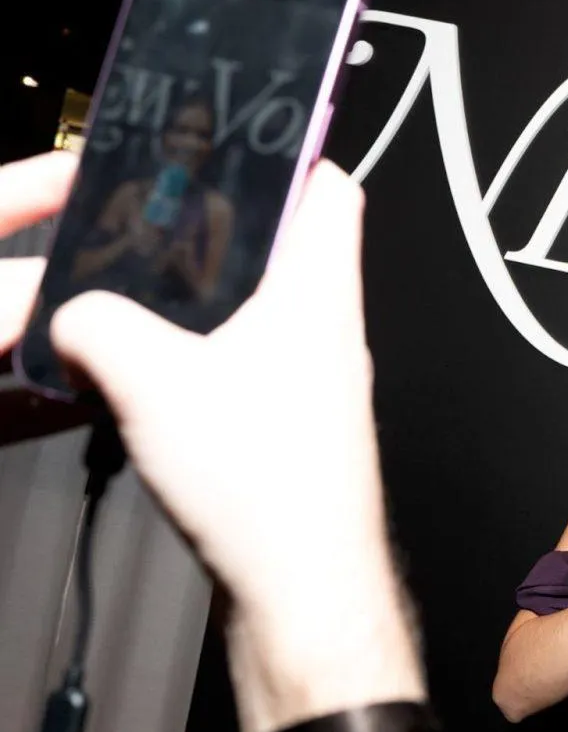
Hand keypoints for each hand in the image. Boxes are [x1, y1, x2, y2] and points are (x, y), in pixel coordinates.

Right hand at [0, 151, 423, 731]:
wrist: (305, 591)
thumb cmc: (262, 484)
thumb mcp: (150, 380)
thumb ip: (97, 323)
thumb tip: (72, 310)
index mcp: (319, 295)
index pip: (333, 190)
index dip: (293, 153)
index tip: (240, 140)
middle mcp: (332, 334)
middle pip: (291, 249)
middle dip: (225, 229)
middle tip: (161, 218)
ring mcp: (321, 386)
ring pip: (268, 314)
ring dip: (210, 302)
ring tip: (143, 296)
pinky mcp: (299, 434)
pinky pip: (254, 371)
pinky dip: (208, 360)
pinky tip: (155, 378)